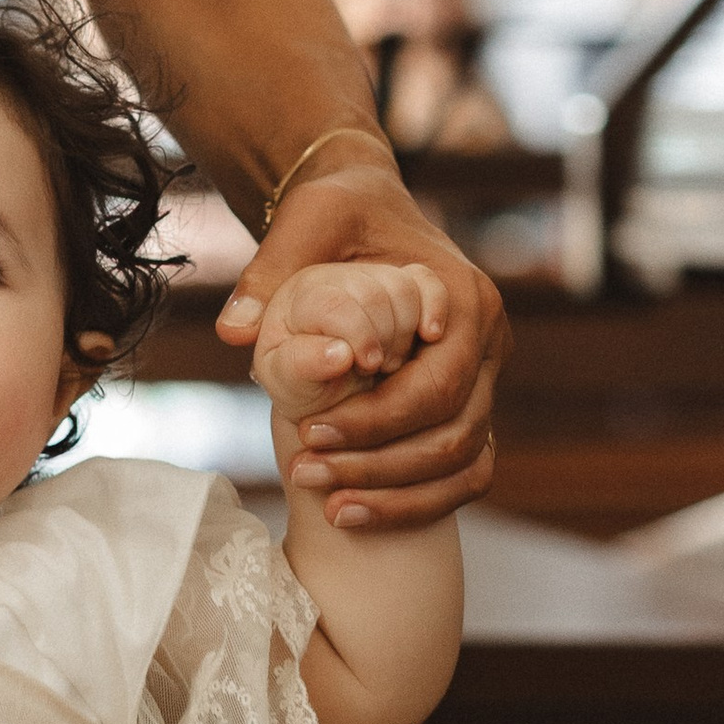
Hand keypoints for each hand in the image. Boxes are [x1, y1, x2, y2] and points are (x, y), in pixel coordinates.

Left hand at [218, 162, 504, 530]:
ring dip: (396, 491)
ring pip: (464, 459)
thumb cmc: (339, 215)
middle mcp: (490, 341)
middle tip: (306, 471)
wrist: (366, 212)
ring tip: (327, 503)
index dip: (376, 419)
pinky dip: (416, 500)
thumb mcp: (305, 224)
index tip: (308, 431)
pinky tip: (352, 511)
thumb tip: (234, 333)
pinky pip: (464, 471)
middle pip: (453, 427)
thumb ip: (271, 274)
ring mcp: (487, 378)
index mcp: (462, 297)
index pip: (436, 381)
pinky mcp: (471, 406)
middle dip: (377, 459)